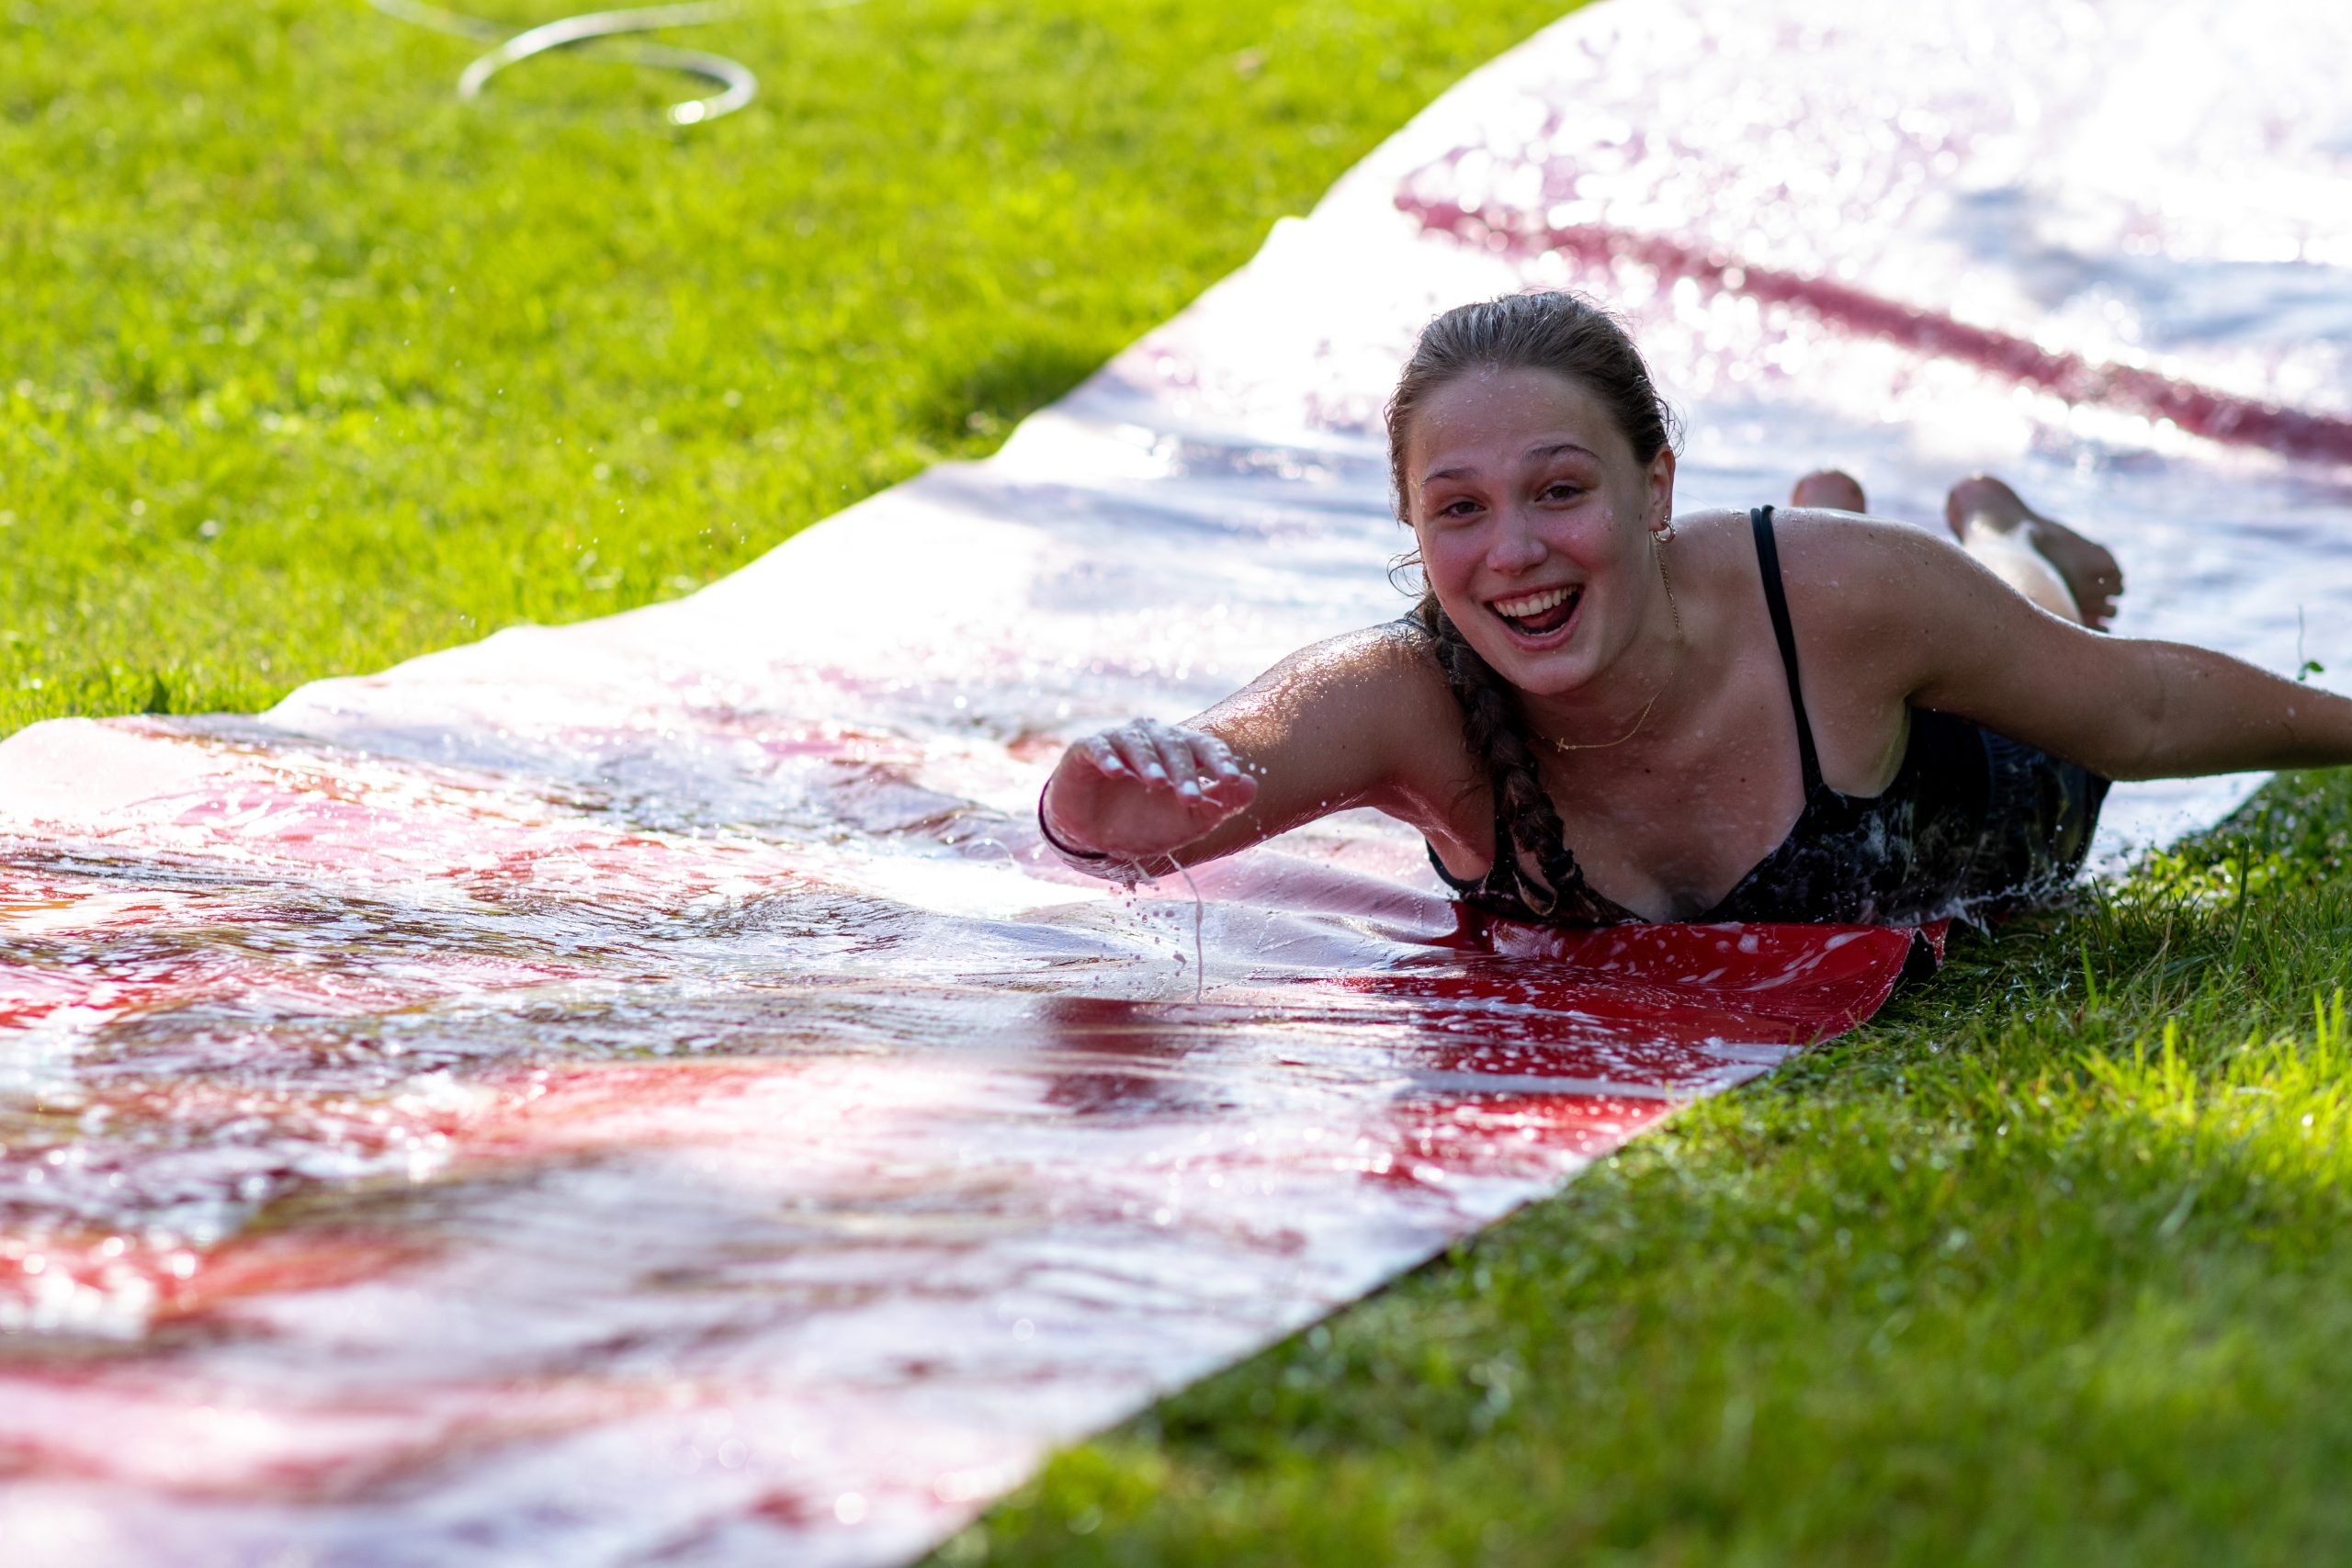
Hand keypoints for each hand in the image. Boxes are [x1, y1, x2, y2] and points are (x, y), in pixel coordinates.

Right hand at [1042, 719, 1258, 862]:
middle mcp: (1152, 738)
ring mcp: (1118, 740)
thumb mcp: (1187, 822)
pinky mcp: (1086, 748)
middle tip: (1190, 799)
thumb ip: (1220, 805)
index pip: (1205, 747)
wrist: (1094, 836)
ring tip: (1158, 783)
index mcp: (1181, 751)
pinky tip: (1117, 772)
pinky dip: (1108, 757)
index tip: (1231, 780)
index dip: (1219, 761)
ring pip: (1138, 742)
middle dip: (1184, 772)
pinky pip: (1098, 746)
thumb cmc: (1146, 823)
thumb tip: (1251, 785)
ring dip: (1150, 762)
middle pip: (1174, 745)